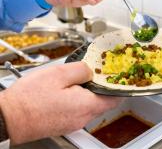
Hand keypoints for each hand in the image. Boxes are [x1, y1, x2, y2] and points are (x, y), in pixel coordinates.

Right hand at [0, 62, 121, 144]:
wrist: (9, 118)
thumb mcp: (59, 74)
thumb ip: (81, 69)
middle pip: (103, 102)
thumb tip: (92, 70)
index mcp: (86, 105)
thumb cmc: (30, 99)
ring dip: (89, 93)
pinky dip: (79, 100)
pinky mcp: (64, 124)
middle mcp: (83, 117)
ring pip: (90, 106)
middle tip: (97, 73)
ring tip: (79, 80)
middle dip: (103, 87)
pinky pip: (78, 110)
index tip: (119, 77)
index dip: (119, 86)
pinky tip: (68, 91)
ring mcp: (73, 123)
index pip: (115, 98)